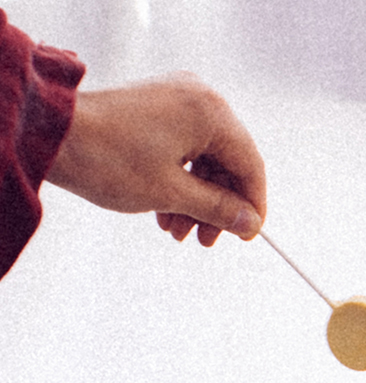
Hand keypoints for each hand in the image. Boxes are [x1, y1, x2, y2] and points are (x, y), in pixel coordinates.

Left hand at [47, 73, 265, 246]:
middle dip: (217, 206)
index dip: (252, 205)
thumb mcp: (173, 192)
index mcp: (210, 113)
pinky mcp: (156, 107)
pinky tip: (166, 210)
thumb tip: (248, 222)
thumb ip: (218, 208)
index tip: (247, 234)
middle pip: (227, 163)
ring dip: (196, 200)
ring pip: (204, 160)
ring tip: (178, 230)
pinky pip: (183, 149)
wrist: (52, 133)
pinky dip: (180, 182)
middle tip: (206, 239)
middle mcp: (198, 99)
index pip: (250, 165)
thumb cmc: (109, 157)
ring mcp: (176, 100)